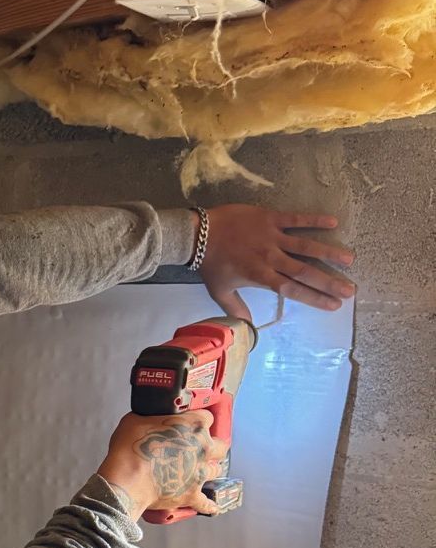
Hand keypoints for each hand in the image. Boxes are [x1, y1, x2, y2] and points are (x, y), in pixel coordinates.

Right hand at [97, 410, 228, 519]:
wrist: (127, 479)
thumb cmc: (130, 447)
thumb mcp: (136, 419)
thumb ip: (152, 417)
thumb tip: (151, 419)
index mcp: (193, 425)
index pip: (207, 417)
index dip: (198, 421)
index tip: (191, 425)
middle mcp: (203, 448)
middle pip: (220, 445)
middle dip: (212, 446)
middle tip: (200, 449)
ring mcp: (200, 473)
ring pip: (217, 470)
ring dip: (209, 469)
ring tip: (200, 471)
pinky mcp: (193, 495)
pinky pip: (207, 503)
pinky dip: (209, 504)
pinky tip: (212, 506)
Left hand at [199, 204, 355, 320]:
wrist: (198, 234)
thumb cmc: (210, 264)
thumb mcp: (220, 291)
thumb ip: (236, 309)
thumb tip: (248, 329)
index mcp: (261, 276)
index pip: (293, 290)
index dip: (315, 298)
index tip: (334, 305)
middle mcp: (271, 258)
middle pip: (305, 271)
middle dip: (329, 282)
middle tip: (350, 290)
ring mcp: (272, 236)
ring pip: (305, 245)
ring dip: (329, 252)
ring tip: (349, 259)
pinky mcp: (270, 218)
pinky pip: (295, 218)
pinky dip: (314, 220)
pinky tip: (334, 222)